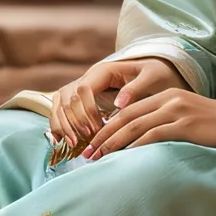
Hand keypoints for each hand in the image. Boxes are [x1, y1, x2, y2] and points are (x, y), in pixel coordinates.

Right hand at [48, 58, 184, 150]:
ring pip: (61, 104)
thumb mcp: (152, 78)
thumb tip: (118, 103)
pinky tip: (60, 140)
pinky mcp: (80, 100)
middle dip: (74, 121)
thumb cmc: (156, 75)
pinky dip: (59, 125)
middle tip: (84, 142)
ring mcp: (81, 88)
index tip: (97, 130)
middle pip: (69, 98)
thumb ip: (136, 89)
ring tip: (74, 144)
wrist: (157, 74)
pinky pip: (61, 110)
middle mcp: (88, 78)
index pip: (84, 90)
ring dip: (64, 125)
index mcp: (102, 71)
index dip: (87, 111)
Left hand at [83, 86, 215, 156]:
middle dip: (101, 136)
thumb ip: (164, 124)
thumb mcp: (187, 119)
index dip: (105, 127)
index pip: (126, 111)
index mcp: (164, 95)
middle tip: (85, 153)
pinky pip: (154, 135)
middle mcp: (167, 99)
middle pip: (125, 117)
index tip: (90, 143)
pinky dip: (135, 146)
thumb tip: (139, 143)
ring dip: (112, 143)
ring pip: (135, 126)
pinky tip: (123, 158)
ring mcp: (176, 110)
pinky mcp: (186, 125)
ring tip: (98, 158)